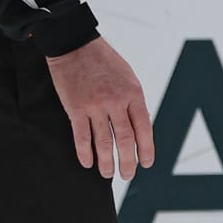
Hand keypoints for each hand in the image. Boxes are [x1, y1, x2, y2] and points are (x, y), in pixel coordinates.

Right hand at [44, 37, 155, 180]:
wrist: (76, 46)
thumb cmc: (105, 62)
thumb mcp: (129, 77)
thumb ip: (134, 101)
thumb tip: (140, 126)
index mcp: (133, 93)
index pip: (144, 127)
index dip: (146, 148)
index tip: (146, 163)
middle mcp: (116, 101)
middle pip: (125, 139)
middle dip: (128, 161)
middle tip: (128, 175)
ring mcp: (95, 106)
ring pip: (104, 142)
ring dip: (106, 162)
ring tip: (107, 174)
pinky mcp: (75, 109)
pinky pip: (81, 137)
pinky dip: (85, 152)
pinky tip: (88, 163)